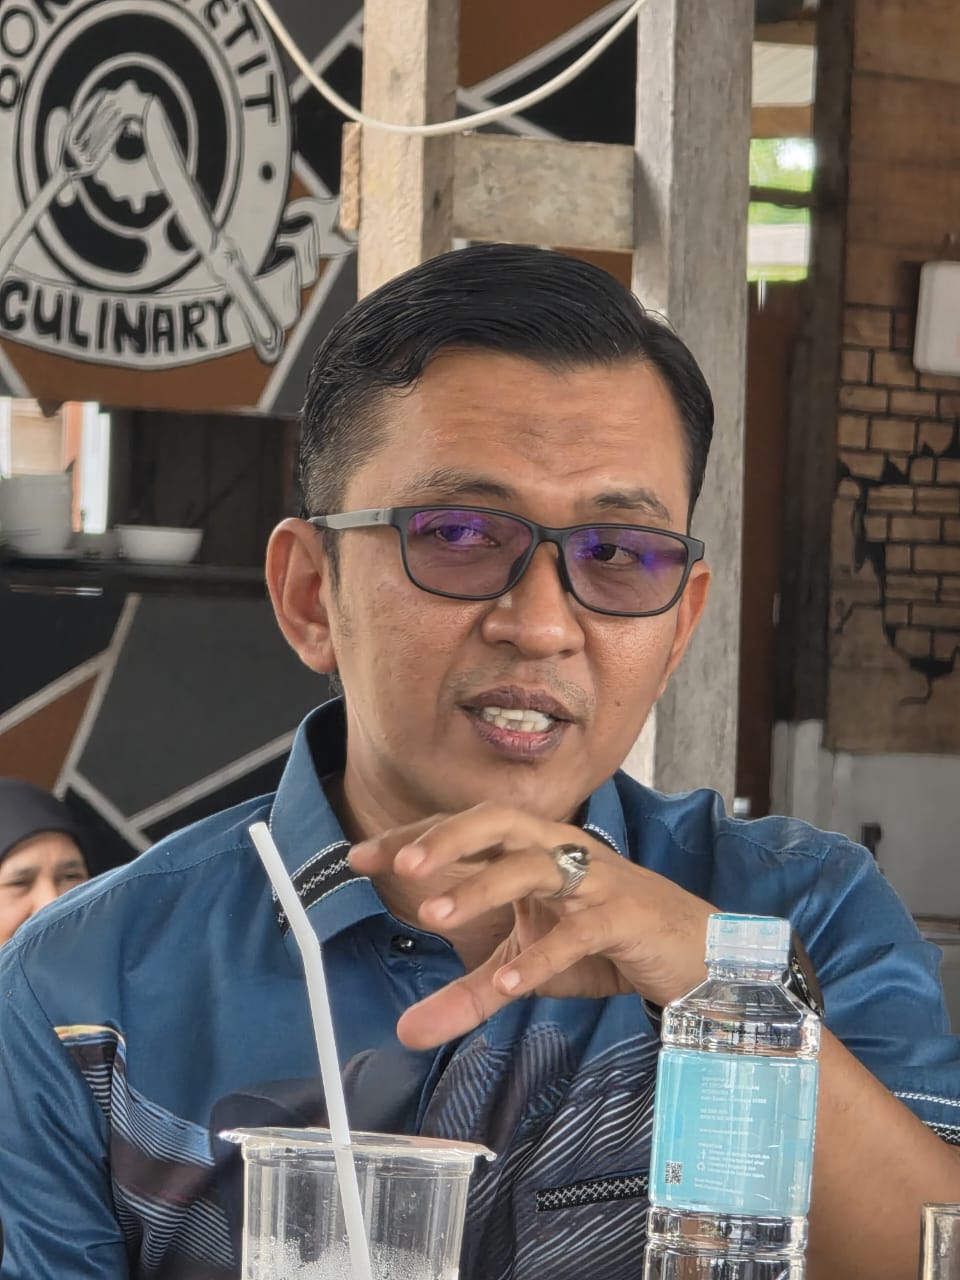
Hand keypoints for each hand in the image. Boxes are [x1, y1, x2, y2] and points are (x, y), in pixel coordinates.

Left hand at [348, 804, 714, 1049]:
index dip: (412, 839)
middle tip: (400, 867)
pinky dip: (541, 955)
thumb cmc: (602, 943)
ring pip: (535, 866)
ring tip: (435, 917)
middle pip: (500, 822)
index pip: (465, 831)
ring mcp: (593, 880)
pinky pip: (577, 932)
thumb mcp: (525, 968)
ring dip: (484, 887)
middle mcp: (560, 851)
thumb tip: (406, 1031)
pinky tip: (508, 982)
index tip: (357, 858)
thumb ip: (468, 994)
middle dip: (448, 838)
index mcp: (532, 849)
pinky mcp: (622, 918)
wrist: (691, 953)